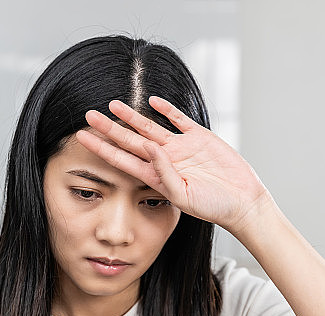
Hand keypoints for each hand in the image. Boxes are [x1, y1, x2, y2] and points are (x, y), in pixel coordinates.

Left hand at [75, 96, 273, 235]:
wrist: (242, 202)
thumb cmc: (213, 206)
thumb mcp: (183, 194)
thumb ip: (164, 172)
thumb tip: (148, 146)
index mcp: (155, 177)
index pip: (121, 159)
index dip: (102, 148)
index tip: (82, 139)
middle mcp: (164, 160)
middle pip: (129, 140)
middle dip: (109, 129)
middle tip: (88, 116)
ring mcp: (181, 147)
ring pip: (150, 127)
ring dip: (132, 116)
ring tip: (112, 104)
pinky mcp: (199, 137)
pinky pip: (178, 119)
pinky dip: (166, 109)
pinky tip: (151, 100)